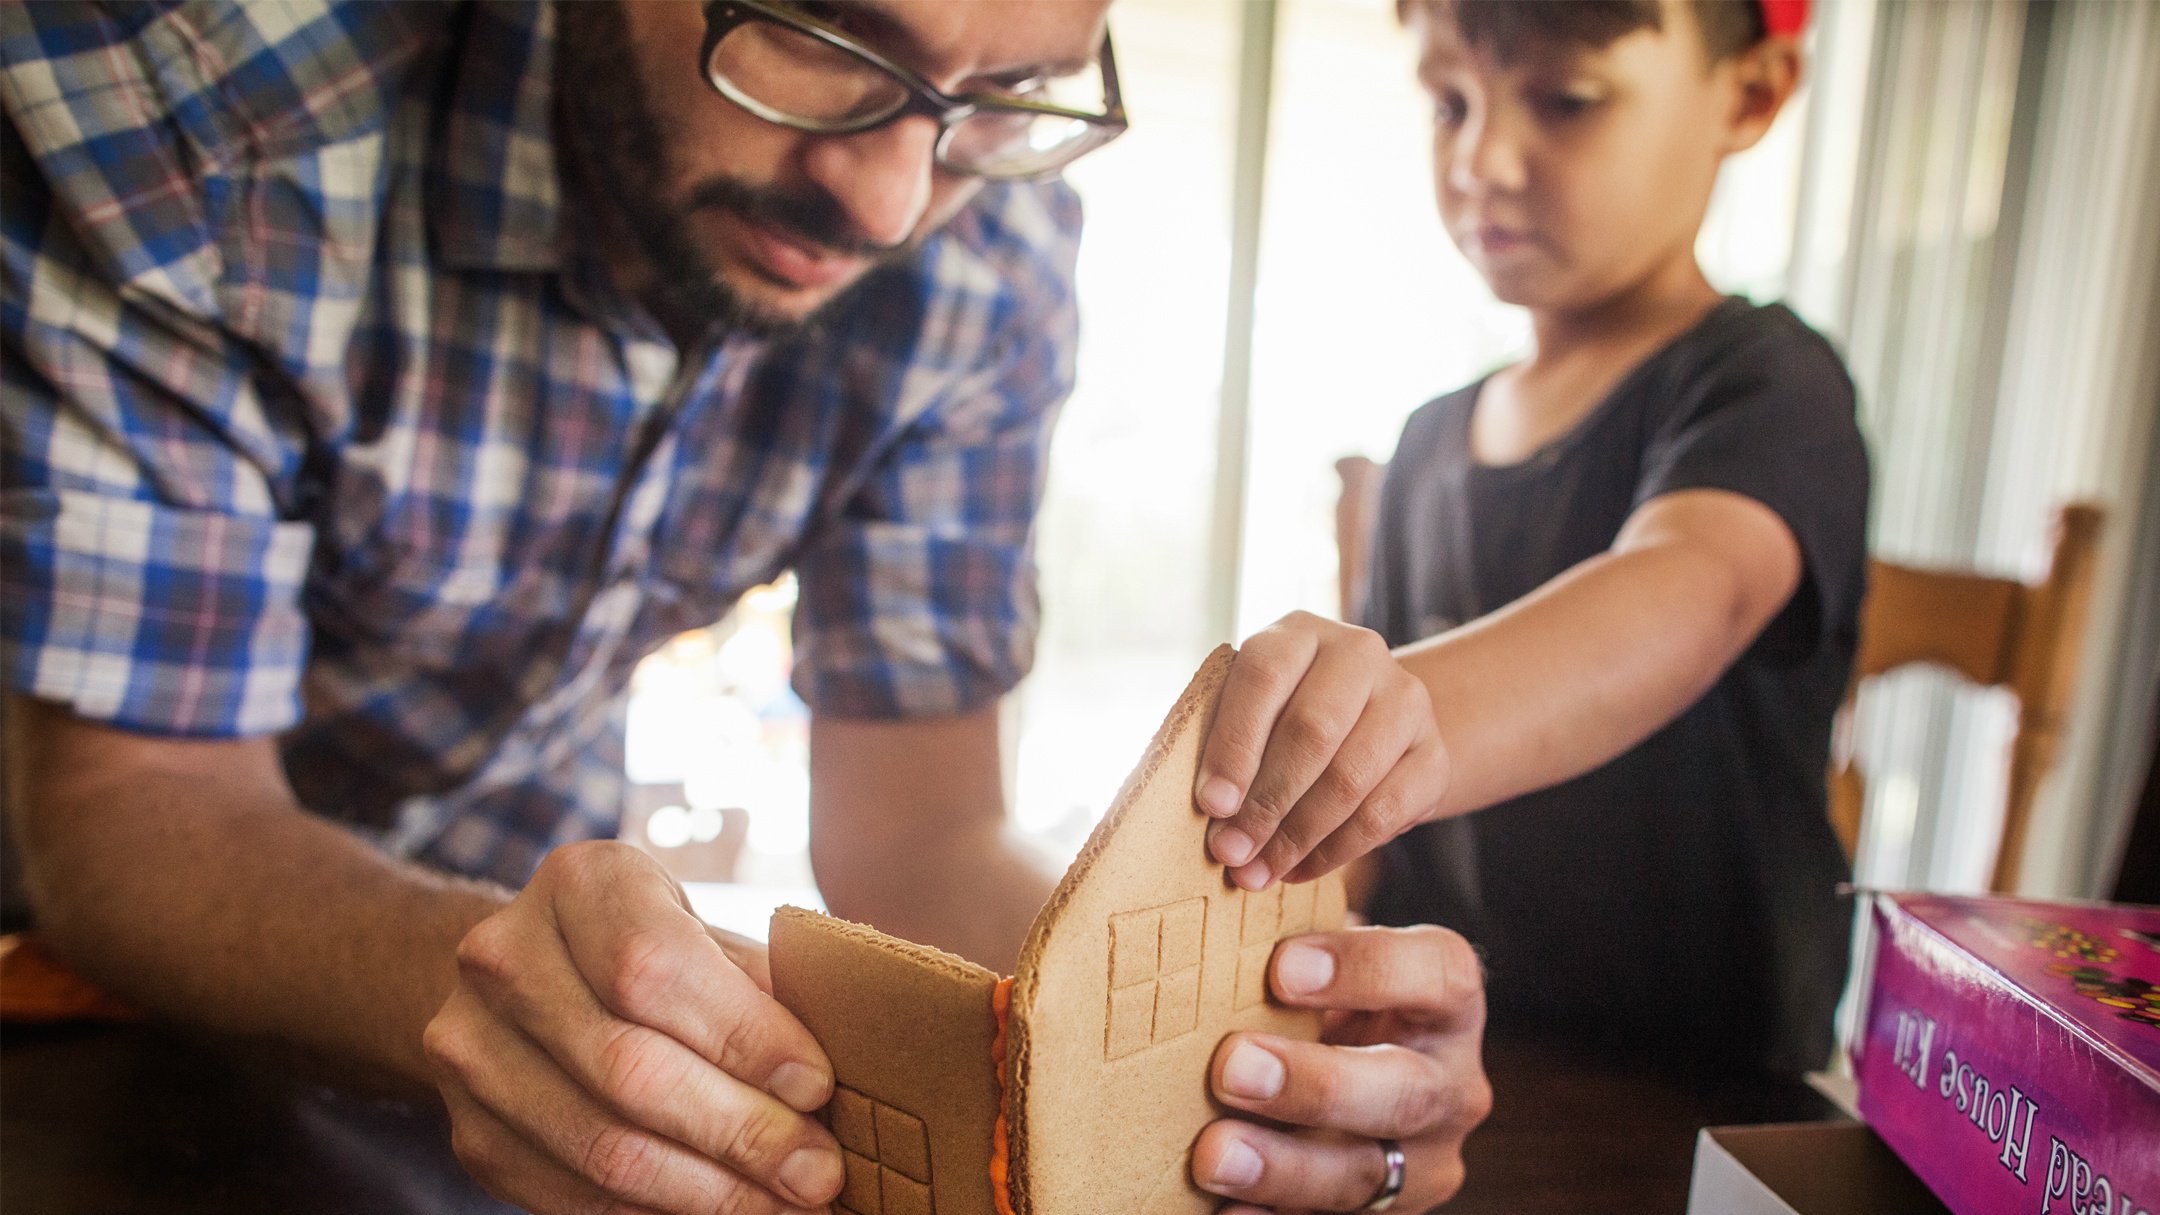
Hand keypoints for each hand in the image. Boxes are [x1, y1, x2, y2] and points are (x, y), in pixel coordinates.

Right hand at [423, 841, 842, 1212]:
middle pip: (629, 1067)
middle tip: (819, 1172)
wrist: (530, 975)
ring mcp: (471, 1049)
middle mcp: (504, 957)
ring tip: (785, 1203)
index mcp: (579, 882)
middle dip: (741, 1131)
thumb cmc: (655, 951)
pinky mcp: (471, 1131)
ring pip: (601, 1144)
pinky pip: (571, 1195)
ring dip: (710, 1191)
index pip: (654, 969)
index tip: (818, 1086)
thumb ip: (763, 988)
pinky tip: (721, 1213)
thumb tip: (847, 1070)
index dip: (743, 1037)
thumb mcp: (707, 936)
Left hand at [1193, 925, 1489, 1212]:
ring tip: (1213, 1154)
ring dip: (1285, 1166)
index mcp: (1446, 1001)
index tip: (1281, 966)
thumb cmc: (1318, 1002)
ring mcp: (1424, 1160)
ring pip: (1367, 1172)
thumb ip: (1286, 945)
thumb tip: (1208, 898)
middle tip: (1233, 1067)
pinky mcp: (1386, 1212)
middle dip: (1317, 1084)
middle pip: (1406, 1089)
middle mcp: (1451, 1083)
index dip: (1366, 969)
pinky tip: (1223, 1210)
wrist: (1340, 1079)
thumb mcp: (1321, 968)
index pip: (1438, 974)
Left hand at [1199, 613, 1449, 888]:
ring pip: (1350, 777)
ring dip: (1298, 836)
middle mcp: (1358, 653)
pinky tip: (1299, 869)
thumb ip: (1227, 747)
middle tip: (1232, 852)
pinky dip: (1335, 850)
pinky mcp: (1433, 754)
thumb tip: (1213, 814)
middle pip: (1312, 730)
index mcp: (1299, 633)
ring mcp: (1405, 700)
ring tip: (1260, 871)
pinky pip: (1384, 813)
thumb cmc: (1285, 721)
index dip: (1235, 744)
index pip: (1264, 676)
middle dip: (1266, 802)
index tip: (1212, 804)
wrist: (1372, 725)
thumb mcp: (1253, 712)